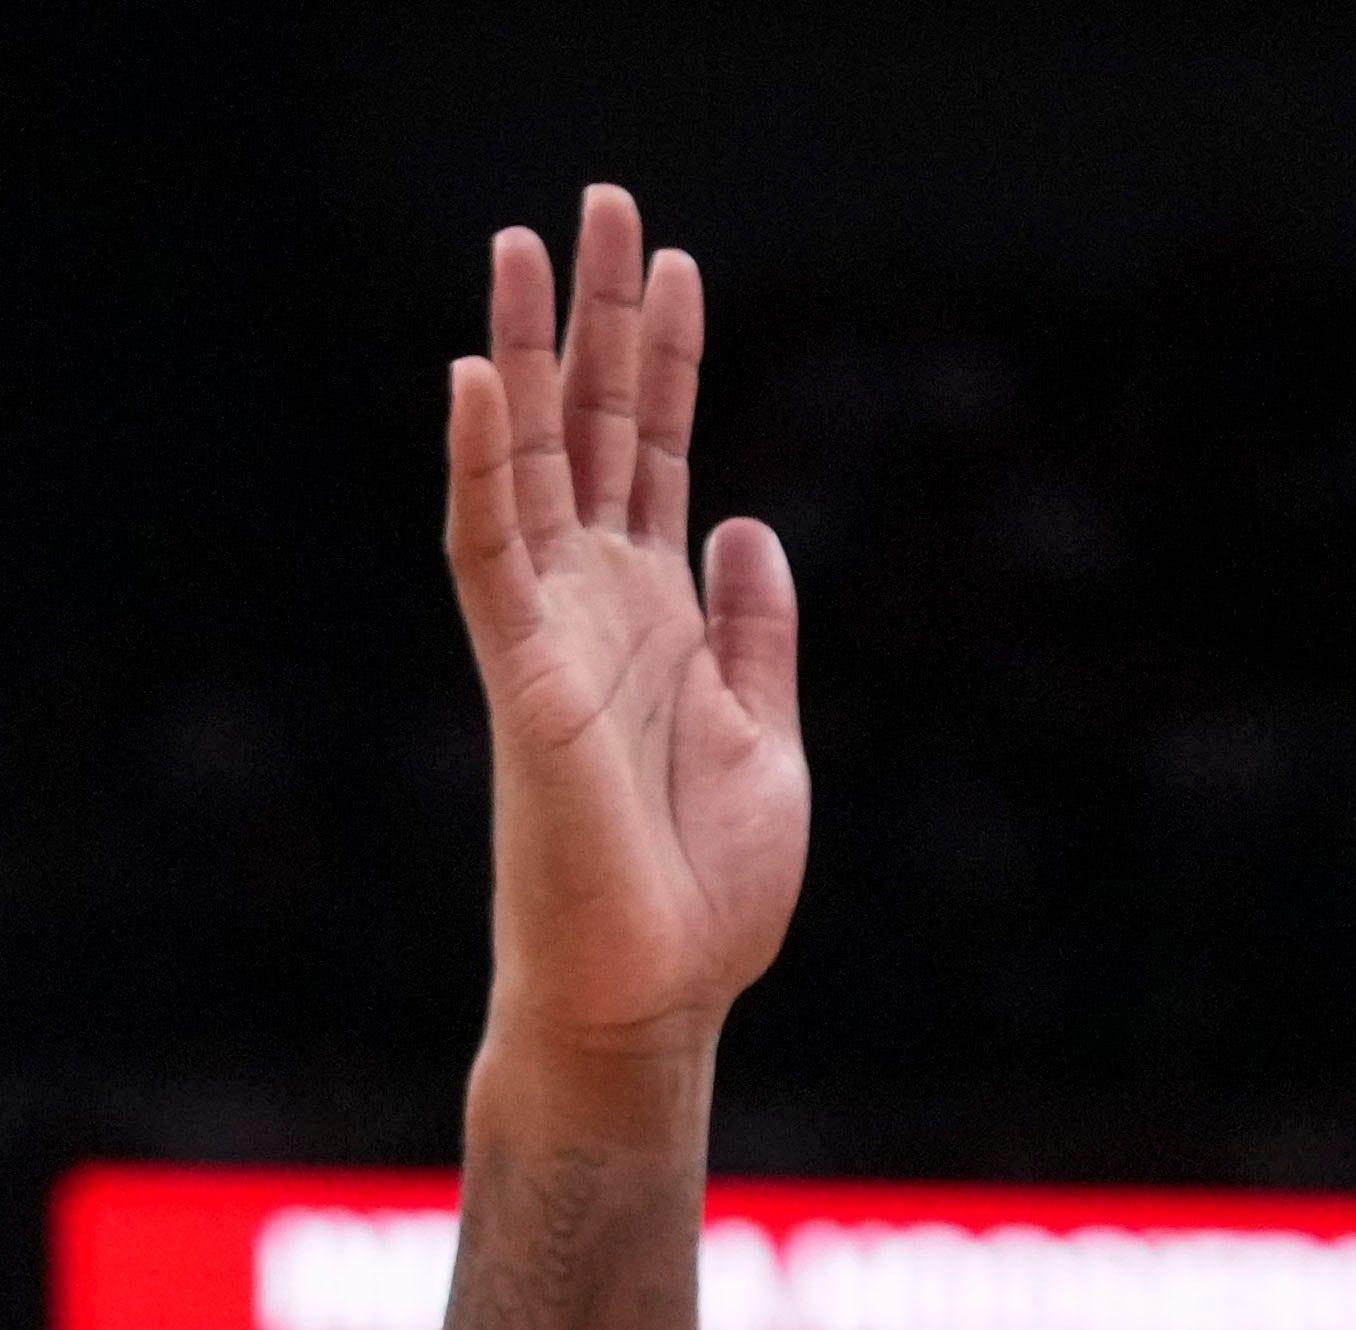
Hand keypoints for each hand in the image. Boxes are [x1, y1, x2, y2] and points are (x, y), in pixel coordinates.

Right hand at [445, 188, 806, 1081]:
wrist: (659, 993)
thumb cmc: (707, 889)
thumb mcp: (767, 738)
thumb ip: (754, 632)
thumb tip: (749, 522)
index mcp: (660, 615)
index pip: (655, 456)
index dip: (667, 363)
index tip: (681, 269)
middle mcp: (597, 602)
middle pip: (591, 426)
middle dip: (599, 317)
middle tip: (605, 201)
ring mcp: (551, 629)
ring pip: (528, 459)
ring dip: (524, 351)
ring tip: (527, 240)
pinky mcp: (521, 673)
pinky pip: (486, 551)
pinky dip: (482, 467)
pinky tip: (477, 381)